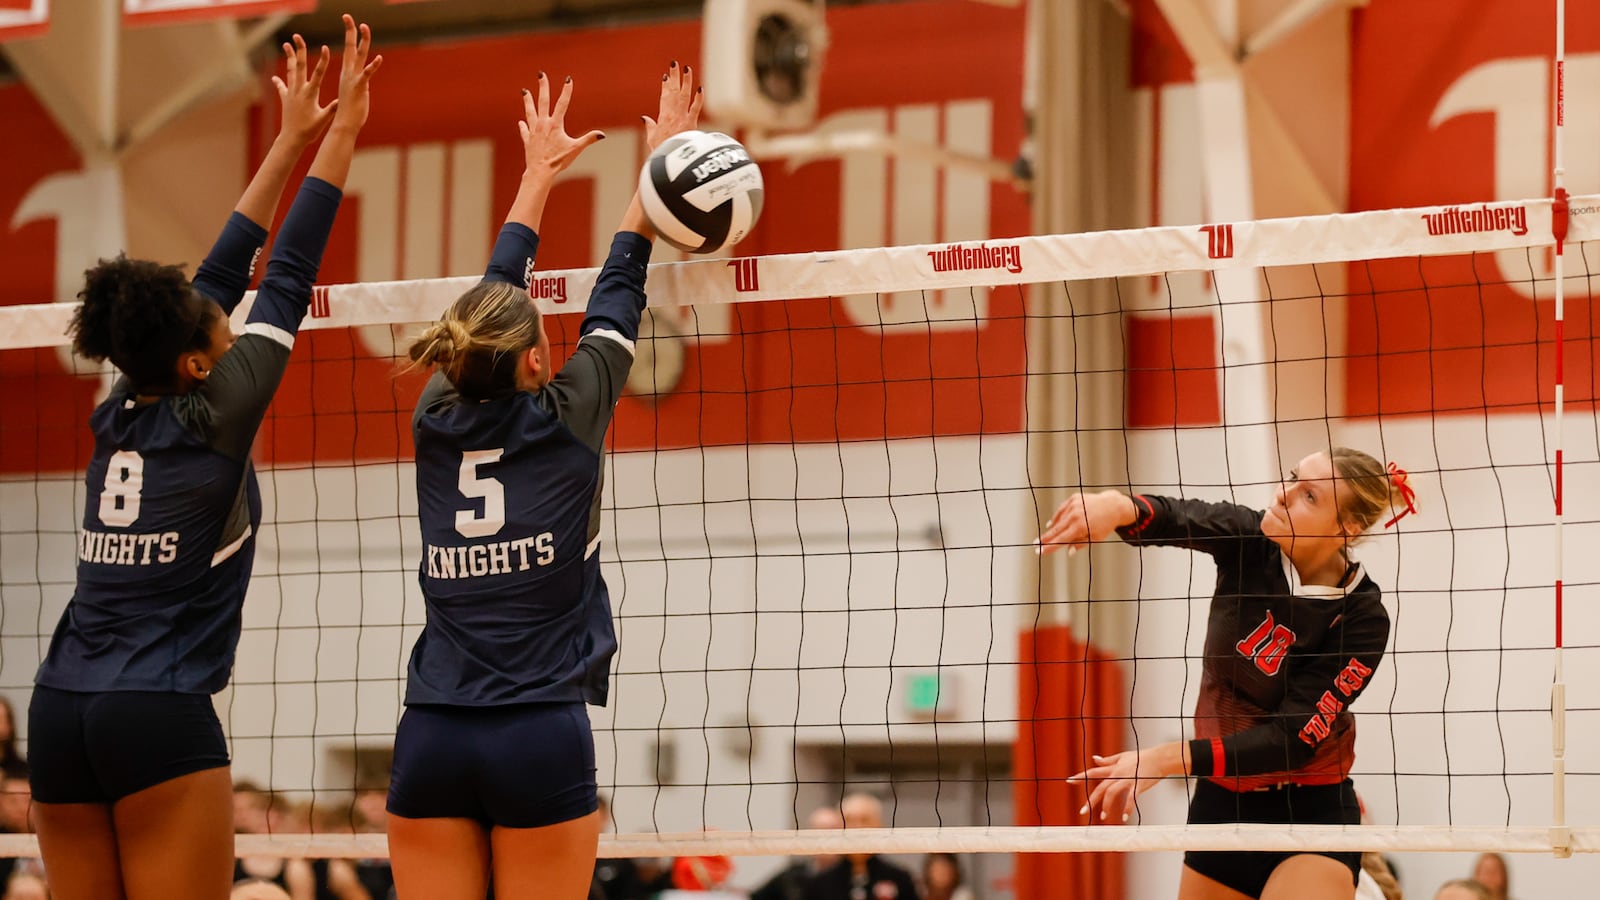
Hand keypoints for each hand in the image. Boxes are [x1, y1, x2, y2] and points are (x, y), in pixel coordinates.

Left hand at [271, 34, 335, 148]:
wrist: (291, 138)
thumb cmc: (309, 130)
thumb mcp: (323, 120)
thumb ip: (332, 109)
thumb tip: (342, 100)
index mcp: (310, 94)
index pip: (317, 74)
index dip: (322, 61)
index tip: (325, 48)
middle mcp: (298, 90)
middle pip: (300, 66)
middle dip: (299, 51)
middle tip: (298, 38)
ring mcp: (291, 93)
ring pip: (290, 71)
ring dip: (290, 57)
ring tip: (286, 45)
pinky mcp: (285, 99)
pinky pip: (282, 87)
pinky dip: (279, 82)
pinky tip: (275, 78)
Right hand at [329, 13, 382, 130]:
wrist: (344, 124)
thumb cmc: (349, 112)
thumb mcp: (354, 94)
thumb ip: (358, 85)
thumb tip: (362, 84)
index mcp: (347, 73)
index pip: (349, 50)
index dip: (350, 35)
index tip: (350, 22)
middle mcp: (349, 73)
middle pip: (350, 47)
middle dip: (350, 31)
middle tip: (348, 16)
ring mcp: (353, 79)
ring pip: (359, 55)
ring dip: (362, 41)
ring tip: (364, 27)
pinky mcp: (360, 87)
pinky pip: (367, 74)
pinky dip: (373, 66)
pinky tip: (379, 58)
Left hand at [519, 73, 605, 177]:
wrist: (540, 171)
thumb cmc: (558, 160)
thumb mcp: (575, 149)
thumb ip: (588, 139)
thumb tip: (602, 135)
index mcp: (555, 124)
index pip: (562, 104)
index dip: (566, 91)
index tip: (568, 79)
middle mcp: (543, 124)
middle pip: (543, 101)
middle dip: (543, 87)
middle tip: (541, 74)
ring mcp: (534, 131)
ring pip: (530, 112)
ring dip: (528, 101)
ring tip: (524, 91)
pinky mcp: (528, 140)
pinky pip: (525, 131)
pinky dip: (523, 126)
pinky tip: (521, 122)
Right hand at [643, 59, 704, 151]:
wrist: (670, 163)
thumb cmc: (660, 152)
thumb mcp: (651, 139)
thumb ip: (649, 126)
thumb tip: (645, 118)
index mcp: (662, 117)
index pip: (664, 97)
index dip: (666, 85)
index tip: (666, 76)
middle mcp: (672, 115)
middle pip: (673, 92)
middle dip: (674, 77)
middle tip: (674, 63)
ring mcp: (682, 118)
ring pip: (684, 96)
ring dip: (686, 81)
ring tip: (687, 69)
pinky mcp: (692, 124)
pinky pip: (696, 109)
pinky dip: (699, 99)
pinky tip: (700, 88)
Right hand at [1037, 490, 1134, 555]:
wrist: (1113, 506)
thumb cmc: (1105, 525)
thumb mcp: (1095, 538)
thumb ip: (1080, 545)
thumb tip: (1068, 552)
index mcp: (1081, 527)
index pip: (1061, 539)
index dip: (1049, 547)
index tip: (1040, 552)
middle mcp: (1076, 515)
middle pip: (1056, 529)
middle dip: (1045, 538)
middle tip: (1035, 544)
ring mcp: (1074, 505)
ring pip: (1058, 520)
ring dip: (1052, 529)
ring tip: (1045, 537)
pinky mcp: (1074, 498)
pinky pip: (1061, 510)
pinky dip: (1057, 517)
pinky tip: (1052, 524)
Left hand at [1066, 745, 1179, 822]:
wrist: (1159, 758)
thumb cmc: (1141, 757)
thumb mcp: (1122, 756)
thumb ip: (1108, 760)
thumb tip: (1094, 758)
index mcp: (1113, 768)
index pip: (1093, 772)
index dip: (1080, 776)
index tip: (1068, 781)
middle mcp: (1117, 774)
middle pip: (1100, 788)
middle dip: (1090, 800)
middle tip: (1082, 812)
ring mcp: (1128, 780)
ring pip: (1112, 793)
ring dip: (1107, 806)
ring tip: (1102, 817)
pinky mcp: (1138, 785)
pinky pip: (1131, 798)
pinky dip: (1128, 808)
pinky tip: (1125, 818)